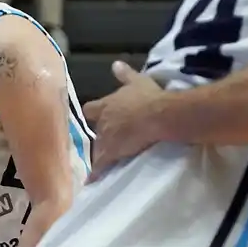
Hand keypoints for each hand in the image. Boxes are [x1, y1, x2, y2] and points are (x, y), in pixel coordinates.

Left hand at [83, 60, 170, 178]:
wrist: (157, 115)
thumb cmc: (149, 97)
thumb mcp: (138, 81)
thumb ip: (125, 74)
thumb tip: (115, 64)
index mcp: (106, 104)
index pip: (90, 109)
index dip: (93, 114)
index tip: (95, 118)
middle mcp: (102, 122)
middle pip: (95, 132)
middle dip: (101, 135)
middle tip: (111, 140)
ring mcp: (105, 138)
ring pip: (98, 148)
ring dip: (101, 153)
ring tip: (108, 161)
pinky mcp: (111, 153)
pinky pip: (101, 165)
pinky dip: (96, 174)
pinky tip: (92, 182)